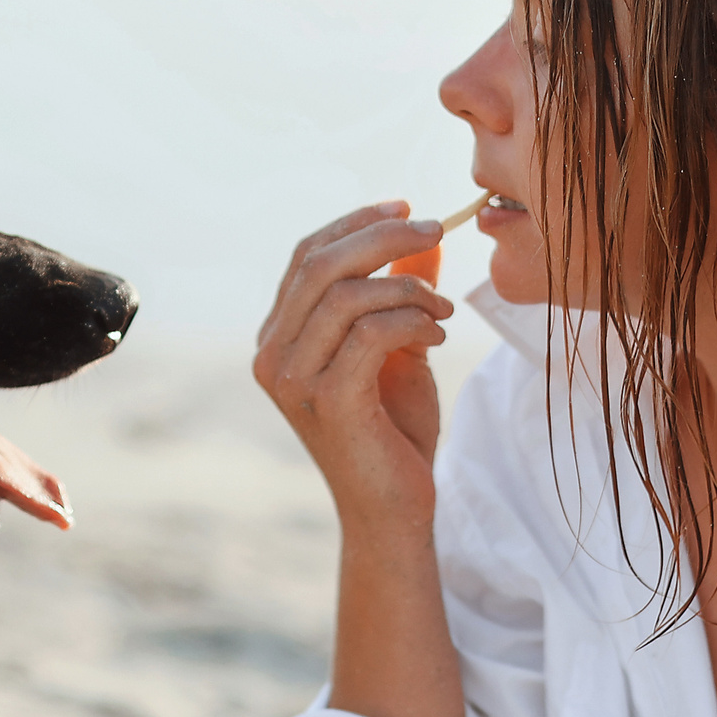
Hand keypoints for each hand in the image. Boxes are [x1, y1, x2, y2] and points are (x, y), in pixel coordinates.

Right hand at [253, 201, 454, 529]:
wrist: (395, 509)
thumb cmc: (394, 431)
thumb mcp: (400, 347)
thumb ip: (401, 293)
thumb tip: (424, 236)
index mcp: (278, 337)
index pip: (306, 256)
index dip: (356, 223)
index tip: (408, 207)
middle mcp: (272, 355)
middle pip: (320, 263)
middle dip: (385, 236)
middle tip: (437, 230)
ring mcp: (294, 380)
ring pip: (346, 294)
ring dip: (409, 288)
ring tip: (444, 311)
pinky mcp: (329, 401)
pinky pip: (371, 332)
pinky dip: (413, 321)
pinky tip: (437, 338)